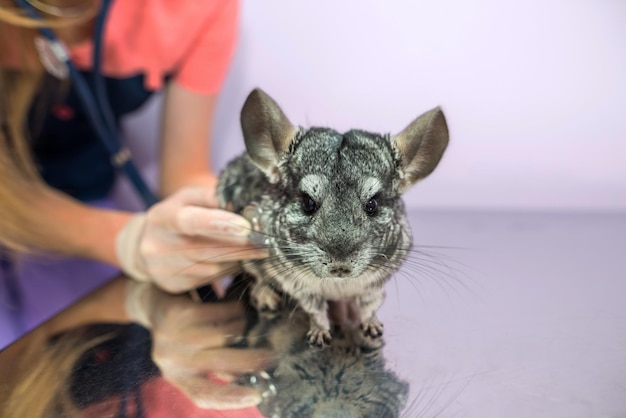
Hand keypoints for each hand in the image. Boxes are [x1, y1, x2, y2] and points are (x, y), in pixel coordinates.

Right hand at [116, 186, 266, 292]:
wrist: (145, 246)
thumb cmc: (177, 215)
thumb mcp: (189, 198)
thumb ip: (214, 197)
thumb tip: (246, 202)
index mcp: (162, 218)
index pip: (189, 221)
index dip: (218, 224)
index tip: (247, 227)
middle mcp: (159, 245)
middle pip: (206, 249)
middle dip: (241, 246)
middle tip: (267, 241)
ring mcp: (164, 269)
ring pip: (212, 267)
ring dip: (240, 259)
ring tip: (260, 249)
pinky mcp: (174, 286)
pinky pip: (210, 279)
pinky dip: (230, 269)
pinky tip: (241, 261)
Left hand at [126, 280, 275, 408]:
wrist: (152, 300)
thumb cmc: (182, 333)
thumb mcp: (194, 355)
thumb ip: (218, 367)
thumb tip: (254, 376)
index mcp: (177, 376)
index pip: (203, 395)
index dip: (231, 399)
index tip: (256, 397)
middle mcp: (171, 359)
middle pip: (219, 363)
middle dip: (250, 360)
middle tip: (273, 356)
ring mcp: (172, 336)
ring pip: (223, 335)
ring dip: (241, 327)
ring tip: (246, 322)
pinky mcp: (177, 313)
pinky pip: (218, 312)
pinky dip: (234, 310)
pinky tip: (238, 307)